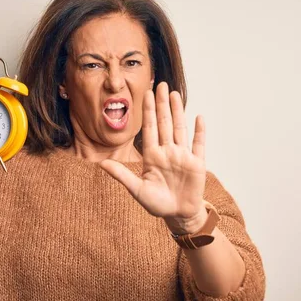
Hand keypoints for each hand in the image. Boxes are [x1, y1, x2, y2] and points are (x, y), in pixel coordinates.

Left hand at [99, 82, 207, 234]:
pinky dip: (199, 132)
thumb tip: (101, 164)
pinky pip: (198, 144)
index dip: (148, 111)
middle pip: (165, 123)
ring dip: (178, 111)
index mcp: (152, 156)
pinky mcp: (197, 163)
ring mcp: (182, 156)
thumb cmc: (157, 204)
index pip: (150, 128)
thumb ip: (122, 176)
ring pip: (180, 128)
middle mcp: (167, 151)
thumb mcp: (137, 190)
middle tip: (160, 84)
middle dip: (162, 104)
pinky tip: (199, 117)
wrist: (178, 215)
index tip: (146, 94)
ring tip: (174, 94)